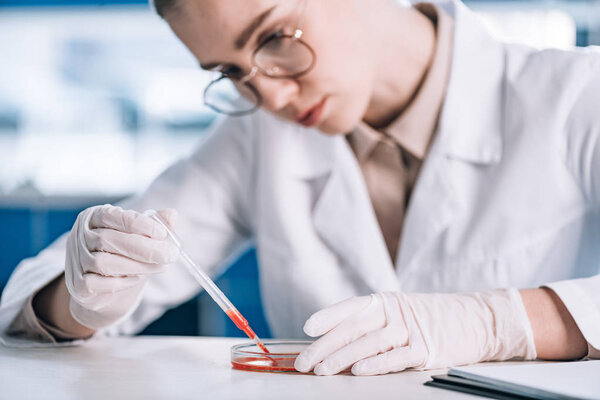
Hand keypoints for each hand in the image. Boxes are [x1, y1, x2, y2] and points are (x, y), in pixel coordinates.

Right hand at [64, 205, 178, 328]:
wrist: (103, 288)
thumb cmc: (124, 253)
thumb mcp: (140, 235)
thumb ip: (155, 224)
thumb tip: (172, 215)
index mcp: (94, 217)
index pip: (113, 216)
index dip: (139, 224)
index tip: (162, 233)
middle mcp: (80, 237)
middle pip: (108, 240)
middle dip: (144, 248)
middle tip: (169, 254)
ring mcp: (76, 261)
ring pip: (104, 262)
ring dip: (136, 266)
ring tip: (159, 267)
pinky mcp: (78, 286)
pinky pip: (98, 283)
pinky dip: (121, 282)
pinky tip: (136, 279)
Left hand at [295, 290, 536, 375]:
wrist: (480, 319)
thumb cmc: (434, 318)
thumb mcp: (402, 313)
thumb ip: (374, 324)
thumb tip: (337, 344)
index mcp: (386, 302)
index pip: (351, 307)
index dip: (328, 316)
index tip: (308, 328)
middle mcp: (396, 313)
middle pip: (354, 328)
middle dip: (326, 346)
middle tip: (306, 362)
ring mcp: (411, 330)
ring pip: (370, 343)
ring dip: (344, 357)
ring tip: (323, 370)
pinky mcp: (427, 349)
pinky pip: (397, 357)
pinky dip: (377, 364)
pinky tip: (360, 370)